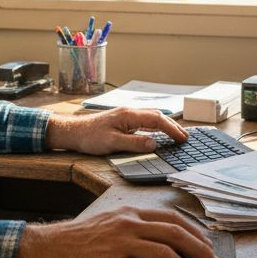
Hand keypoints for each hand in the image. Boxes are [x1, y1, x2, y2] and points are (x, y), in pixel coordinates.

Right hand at [14, 206, 221, 257]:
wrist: (46, 249)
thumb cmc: (77, 241)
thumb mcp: (109, 224)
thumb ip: (134, 229)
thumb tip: (164, 246)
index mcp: (129, 213)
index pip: (172, 219)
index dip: (195, 233)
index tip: (208, 245)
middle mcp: (128, 224)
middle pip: (175, 235)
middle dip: (200, 251)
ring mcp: (120, 244)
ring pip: (165, 254)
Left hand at [44, 107, 187, 154]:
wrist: (72, 131)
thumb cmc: (89, 137)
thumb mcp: (112, 143)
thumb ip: (134, 144)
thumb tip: (154, 144)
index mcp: (128, 116)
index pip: (156, 120)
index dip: (171, 129)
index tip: (182, 138)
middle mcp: (129, 113)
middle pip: (157, 116)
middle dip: (172, 126)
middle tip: (184, 137)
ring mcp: (125, 116)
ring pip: (151, 117)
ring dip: (165, 125)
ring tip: (175, 135)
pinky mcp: (121, 121)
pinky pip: (144, 121)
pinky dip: (155, 127)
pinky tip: (157, 133)